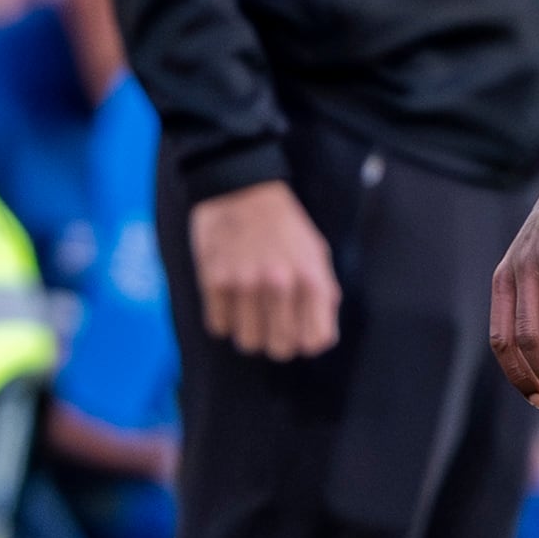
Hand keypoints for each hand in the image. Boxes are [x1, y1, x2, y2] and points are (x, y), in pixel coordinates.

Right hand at [189, 178, 340, 358]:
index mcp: (312, 278)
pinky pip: (218, 327)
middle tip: (269, 324)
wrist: (240, 188)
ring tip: (247, 310)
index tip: (296, 331)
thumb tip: (320, 340)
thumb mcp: (316, 253)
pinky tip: (228, 298)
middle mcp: (280, 284)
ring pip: (248, 343)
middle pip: (280, 349)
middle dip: (276, 341)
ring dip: (248, 332)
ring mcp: (245, 284)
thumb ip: (324, 295)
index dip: (306, 342)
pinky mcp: (214, 281)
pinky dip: (223, 318)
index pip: (316, 341)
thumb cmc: (283, 225)